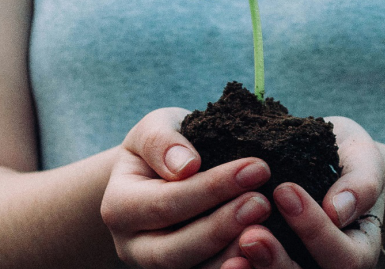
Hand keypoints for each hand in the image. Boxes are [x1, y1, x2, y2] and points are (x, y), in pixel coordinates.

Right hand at [101, 108, 273, 268]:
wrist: (164, 174)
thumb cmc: (164, 147)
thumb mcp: (155, 128)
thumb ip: (162, 141)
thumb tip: (185, 165)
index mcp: (118, 207)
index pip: (166, 203)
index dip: (212, 188)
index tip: (257, 167)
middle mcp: (132, 247)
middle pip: (176, 249)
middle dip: (222, 226)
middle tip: (262, 202)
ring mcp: (157, 267)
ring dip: (232, 254)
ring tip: (266, 229)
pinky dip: (235, 268)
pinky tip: (264, 255)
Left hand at [225, 116, 384, 268]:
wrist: (322, 161)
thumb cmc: (345, 158)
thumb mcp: (361, 158)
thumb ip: (361, 183)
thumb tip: (338, 210)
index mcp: (358, 250)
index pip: (344, 257)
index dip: (315, 229)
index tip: (284, 189)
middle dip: (277, 262)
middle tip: (251, 235)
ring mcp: (297, 268)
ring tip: (231, 249)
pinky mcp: (267, 263)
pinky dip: (234, 268)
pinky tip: (219, 258)